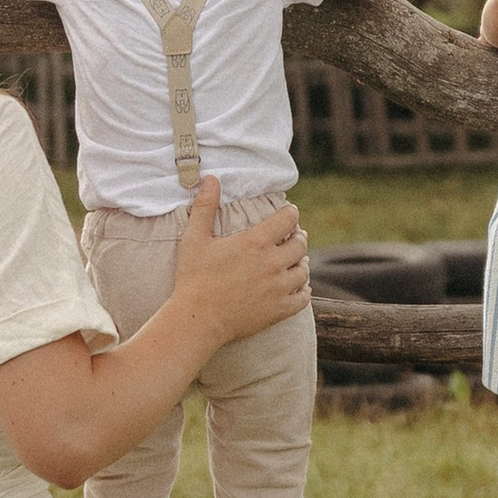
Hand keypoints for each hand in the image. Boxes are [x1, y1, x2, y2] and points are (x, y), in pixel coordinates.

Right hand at [168, 178, 309, 343]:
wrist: (196, 319)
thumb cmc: (194, 278)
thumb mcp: (195, 238)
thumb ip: (205, 206)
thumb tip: (211, 179)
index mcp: (256, 242)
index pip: (289, 218)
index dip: (290, 214)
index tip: (286, 215)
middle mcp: (273, 263)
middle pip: (301, 243)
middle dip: (297, 237)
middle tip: (290, 238)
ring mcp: (279, 288)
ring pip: (304, 270)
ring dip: (300, 263)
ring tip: (292, 262)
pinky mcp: (279, 310)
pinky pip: (304, 298)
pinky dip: (303, 290)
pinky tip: (295, 287)